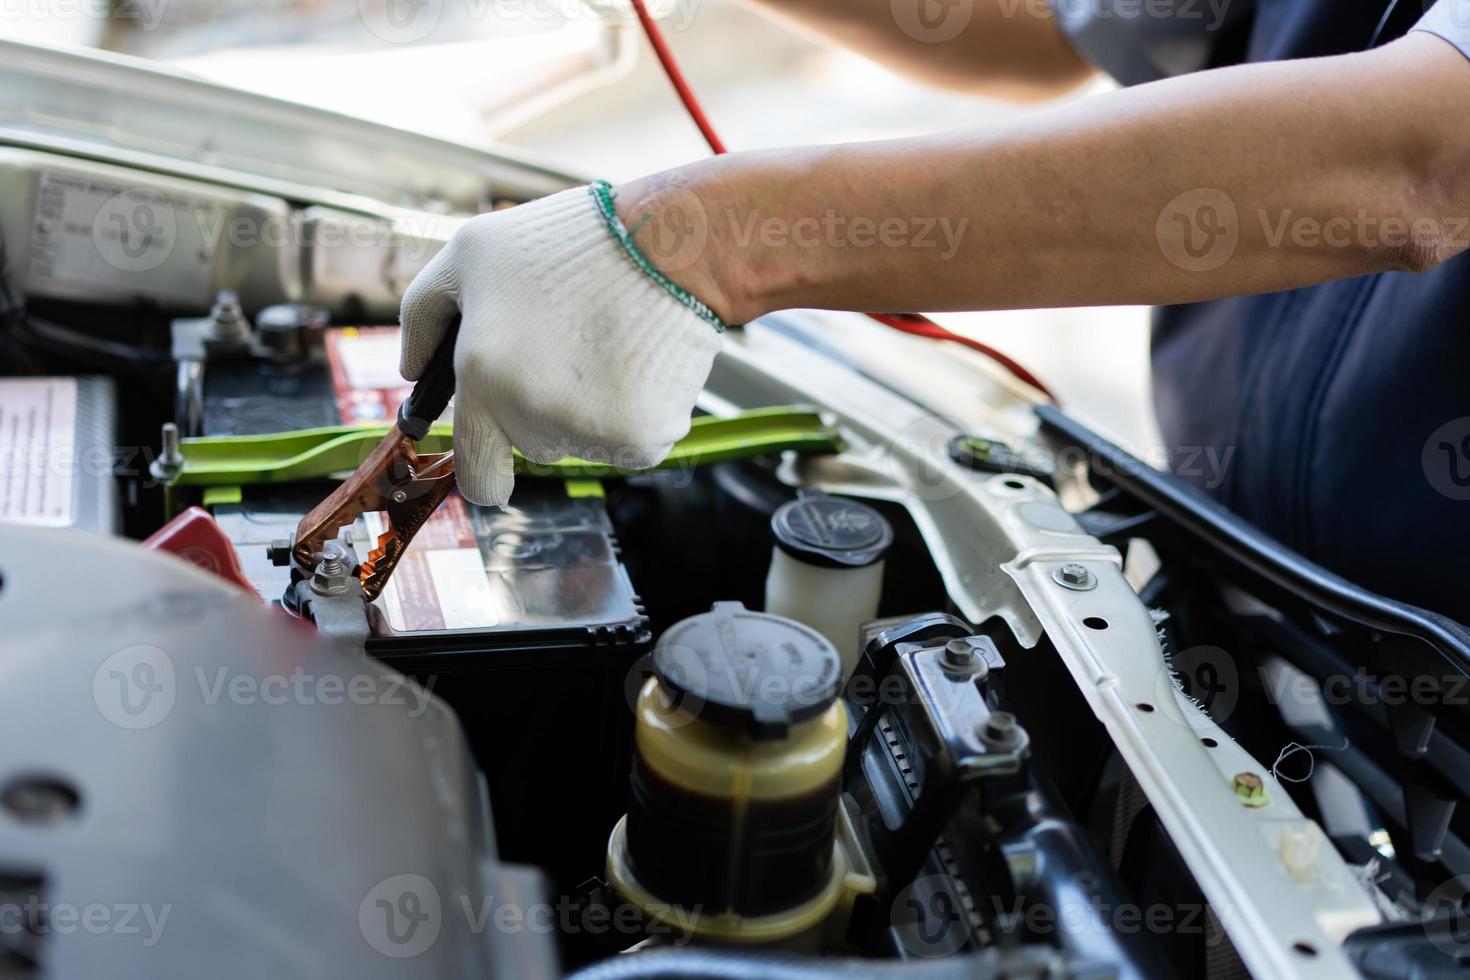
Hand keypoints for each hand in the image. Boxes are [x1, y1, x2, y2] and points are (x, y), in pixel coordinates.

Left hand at [399, 184, 723, 505]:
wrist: (669, 241)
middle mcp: (532, 417)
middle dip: (542, 408)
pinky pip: (630, 442)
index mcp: (482, 377)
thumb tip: (410, 370)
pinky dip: (634, 410)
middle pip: (534, 447)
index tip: (499, 450)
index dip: (487, 467)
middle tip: (567, 345)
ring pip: (583, 442)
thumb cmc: (568, 241)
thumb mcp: (469, 252)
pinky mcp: (643, 437)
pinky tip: (637, 360)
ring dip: (589, 407)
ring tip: (606, 342)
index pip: (478, 477)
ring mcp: (590, 433)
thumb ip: (422, 315)